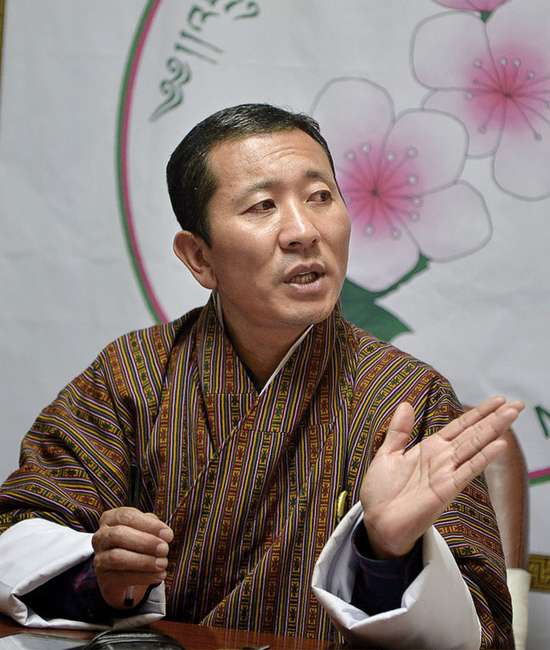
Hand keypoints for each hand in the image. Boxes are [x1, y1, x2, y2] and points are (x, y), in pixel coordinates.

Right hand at [92, 507, 173, 608]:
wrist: (124, 576)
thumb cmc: (136, 545)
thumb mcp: (143, 530)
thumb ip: (152, 526)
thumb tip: (164, 533)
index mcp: (110, 519)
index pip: (127, 516)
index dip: (149, 525)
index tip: (168, 535)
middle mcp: (100, 537)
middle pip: (119, 535)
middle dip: (145, 542)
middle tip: (165, 549)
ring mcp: (99, 559)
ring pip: (117, 557)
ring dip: (144, 561)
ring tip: (163, 563)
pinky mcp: (104, 580)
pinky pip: (122, 578)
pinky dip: (144, 577)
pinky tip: (159, 575)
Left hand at [360, 396, 523, 559]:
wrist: (377, 520)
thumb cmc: (382, 492)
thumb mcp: (388, 454)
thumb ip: (399, 430)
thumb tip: (406, 404)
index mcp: (429, 450)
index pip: (459, 426)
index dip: (478, 413)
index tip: (497, 400)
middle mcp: (442, 460)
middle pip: (473, 433)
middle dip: (494, 418)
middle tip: (517, 404)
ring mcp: (446, 474)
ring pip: (474, 446)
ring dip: (494, 430)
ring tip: (512, 415)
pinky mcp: (446, 490)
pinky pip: (467, 471)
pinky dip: (482, 457)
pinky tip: (498, 445)